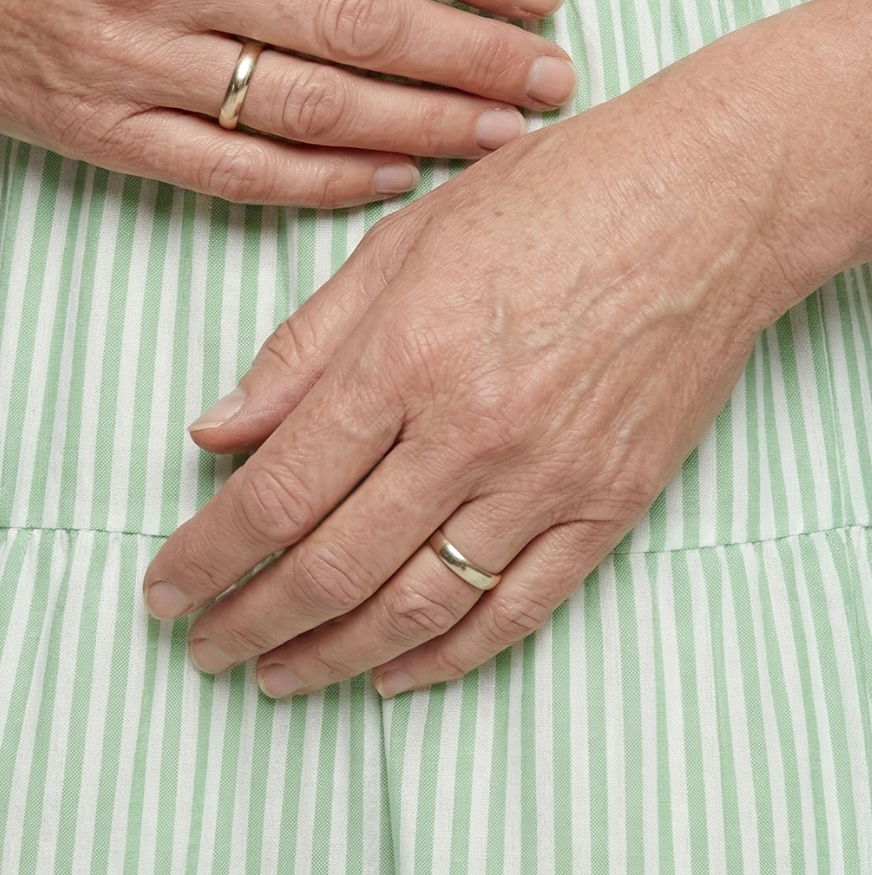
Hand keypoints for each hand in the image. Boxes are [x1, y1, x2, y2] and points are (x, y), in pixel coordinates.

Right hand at [0, 0, 570, 204]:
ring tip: (502, 137)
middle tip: (552, 80)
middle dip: (472, 58)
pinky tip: (392, 178)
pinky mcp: (97, 128)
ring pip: (308, 108)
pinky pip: (232, 171)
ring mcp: (127, 56)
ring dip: (422, 128)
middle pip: (357, 25)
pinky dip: (321, 180)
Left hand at [143, 2, 869, 692]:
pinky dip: (445, 658)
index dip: (205, 556)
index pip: (276, 491)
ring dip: (331, 655)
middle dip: (249, 619)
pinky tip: (390, 676)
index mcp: (403, 356)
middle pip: (332, 565)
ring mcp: (546, 480)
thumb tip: (214, 435)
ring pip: (416, 606)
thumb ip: (301, 349)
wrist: (709, 201)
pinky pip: (515, 611)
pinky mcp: (609, 507)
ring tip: (274, 675)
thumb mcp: (400, 244)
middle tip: (200, 647)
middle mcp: (469, 432)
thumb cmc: (550, 198)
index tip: (163, 589)